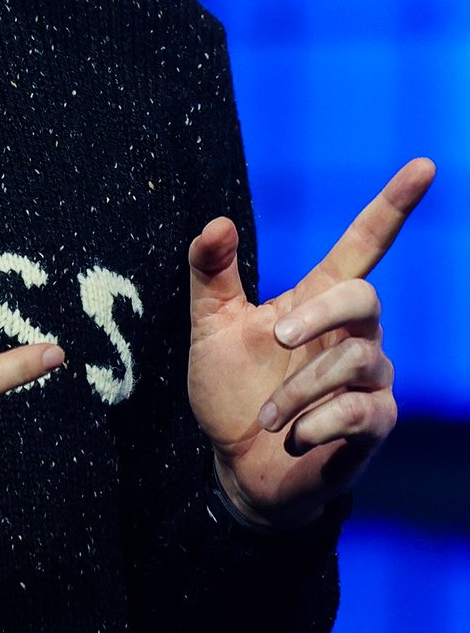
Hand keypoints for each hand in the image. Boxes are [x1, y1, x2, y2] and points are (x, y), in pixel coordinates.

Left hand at [187, 157, 433, 527]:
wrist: (236, 466)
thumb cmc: (230, 391)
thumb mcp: (209, 326)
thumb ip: (211, 273)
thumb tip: (218, 222)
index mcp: (320, 298)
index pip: (367, 242)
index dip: (394, 205)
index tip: (423, 166)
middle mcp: (354, 333)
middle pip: (365, 297)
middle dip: (321, 316)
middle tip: (274, 337)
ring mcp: (369, 380)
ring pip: (356, 361)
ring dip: (302, 389)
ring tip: (267, 417)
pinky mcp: (374, 427)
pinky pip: (364, 413)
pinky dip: (318, 424)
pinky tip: (292, 438)